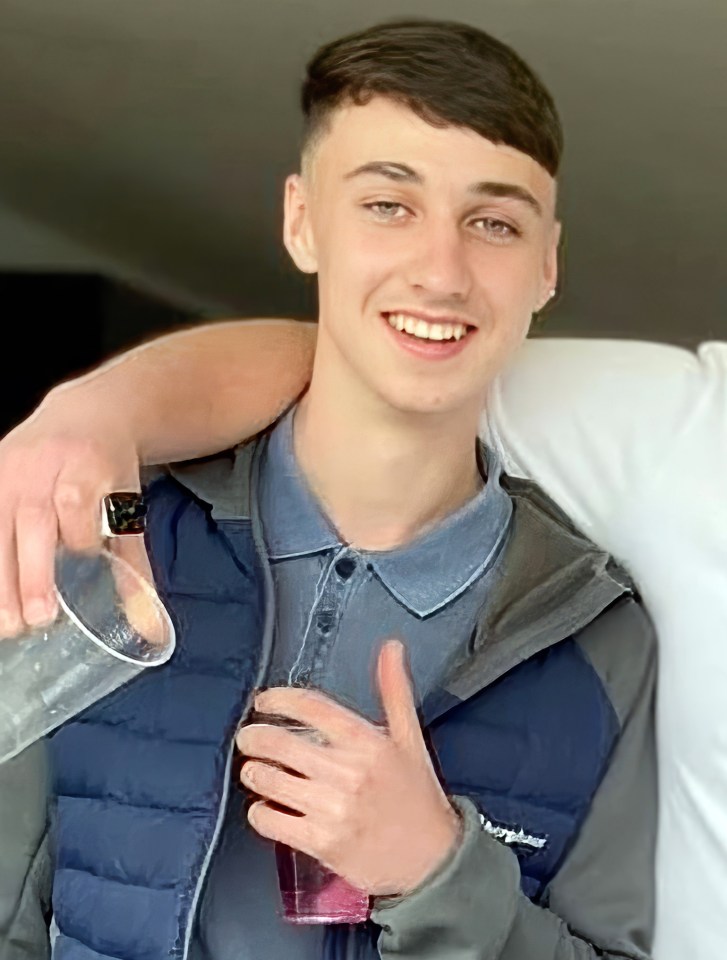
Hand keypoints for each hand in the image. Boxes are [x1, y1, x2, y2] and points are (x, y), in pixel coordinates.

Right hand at [0, 385, 143, 635]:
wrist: (86, 415)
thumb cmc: (109, 472)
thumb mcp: (129, 506)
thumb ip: (136, 566)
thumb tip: (151, 629)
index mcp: (85, 464)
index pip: (77, 501)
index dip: (80, 536)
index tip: (85, 564)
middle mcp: (42, 465)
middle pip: (32, 519)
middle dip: (33, 571)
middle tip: (38, 619)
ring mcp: (9, 470)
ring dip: (1, 578)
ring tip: (8, 626)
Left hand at [237, 639, 462, 896]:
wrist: (432, 860)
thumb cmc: (418, 797)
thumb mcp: (409, 738)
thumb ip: (394, 689)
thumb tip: (391, 648)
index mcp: (366, 741)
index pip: (309, 706)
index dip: (277, 698)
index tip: (264, 701)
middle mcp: (347, 772)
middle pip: (278, 742)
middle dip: (253, 736)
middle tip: (249, 737)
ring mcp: (332, 809)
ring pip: (267, 780)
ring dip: (253, 771)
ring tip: (257, 770)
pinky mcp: (321, 843)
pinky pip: (269, 821)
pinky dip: (260, 812)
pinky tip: (268, 806)